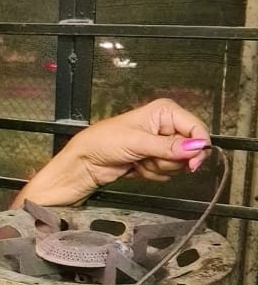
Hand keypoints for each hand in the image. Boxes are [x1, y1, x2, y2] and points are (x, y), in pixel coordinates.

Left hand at [69, 98, 210, 187]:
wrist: (85, 163)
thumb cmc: (103, 142)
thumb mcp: (137, 142)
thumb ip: (168, 146)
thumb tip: (196, 147)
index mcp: (164, 111)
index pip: (196, 128)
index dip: (198, 147)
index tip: (192, 164)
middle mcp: (166, 126)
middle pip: (189, 149)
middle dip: (169, 159)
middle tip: (149, 157)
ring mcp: (161, 144)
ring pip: (178, 164)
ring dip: (158, 167)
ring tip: (138, 159)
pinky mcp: (155, 160)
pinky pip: (167, 173)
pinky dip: (152, 173)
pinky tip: (137, 167)